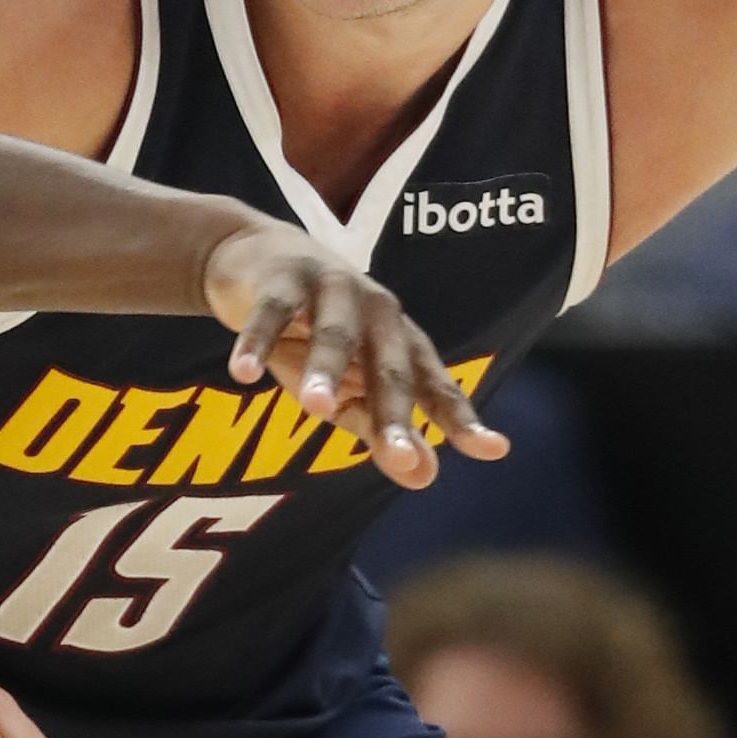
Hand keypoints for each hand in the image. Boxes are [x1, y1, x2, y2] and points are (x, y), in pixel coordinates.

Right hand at [199, 222, 510, 489]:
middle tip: (399, 456)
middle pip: (388, 365)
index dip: (461, 418)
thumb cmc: (312, 334)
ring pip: (333, 334)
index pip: (434, 385)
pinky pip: (269, 313)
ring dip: (324, 369)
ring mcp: (330, 289)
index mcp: (399, 340)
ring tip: (315, 408)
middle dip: (392, 411)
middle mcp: (376, 311)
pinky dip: (255, 342)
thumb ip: (381, 430)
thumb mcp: (346, 384)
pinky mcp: (280, 279)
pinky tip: (243, 371)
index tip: (494, 450)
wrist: (257, 260)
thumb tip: (425, 477)